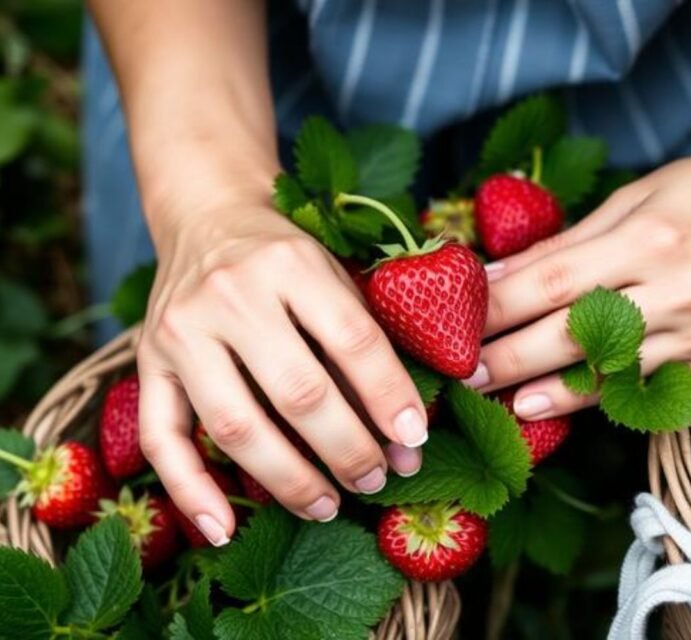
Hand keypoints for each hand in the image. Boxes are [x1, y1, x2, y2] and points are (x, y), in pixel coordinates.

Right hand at [137, 199, 426, 543]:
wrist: (208, 215)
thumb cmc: (288, 257)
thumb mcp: (334, 276)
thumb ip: (368, 346)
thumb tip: (407, 438)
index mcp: (292, 263)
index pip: (353, 340)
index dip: (390, 396)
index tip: (416, 440)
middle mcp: (231, 294)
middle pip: (298, 393)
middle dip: (347, 449)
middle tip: (376, 480)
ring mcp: (180, 330)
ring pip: (236, 426)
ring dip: (289, 479)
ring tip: (328, 506)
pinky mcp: (146, 362)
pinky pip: (161, 439)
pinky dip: (190, 492)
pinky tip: (224, 530)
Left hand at [469, 131, 690, 419]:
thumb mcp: (624, 201)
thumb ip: (559, 246)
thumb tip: (492, 279)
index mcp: (649, 239)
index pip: (555, 282)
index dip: (500, 308)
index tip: (455, 324)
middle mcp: (677, 289)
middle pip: (575, 333)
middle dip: (511, 358)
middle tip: (462, 376)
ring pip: (609, 372)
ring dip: (548, 390)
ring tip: (501, 402)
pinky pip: (641, 386)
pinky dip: (594, 398)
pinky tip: (554, 405)